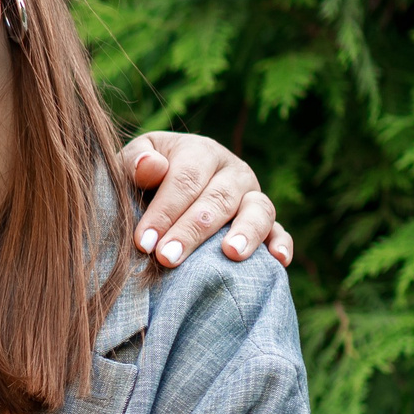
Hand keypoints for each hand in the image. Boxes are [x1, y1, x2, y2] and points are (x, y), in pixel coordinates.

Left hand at [119, 133, 293, 268]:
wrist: (163, 191)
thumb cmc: (143, 180)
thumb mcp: (130, 164)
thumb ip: (134, 162)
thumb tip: (150, 166)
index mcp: (200, 152)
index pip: (185, 179)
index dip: (165, 210)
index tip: (144, 241)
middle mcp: (233, 172)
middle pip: (218, 198)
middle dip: (192, 230)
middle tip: (167, 258)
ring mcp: (253, 197)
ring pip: (258, 210)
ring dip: (246, 232)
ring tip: (231, 254)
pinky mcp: (267, 223)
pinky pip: (280, 232)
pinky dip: (282, 244)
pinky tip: (278, 261)